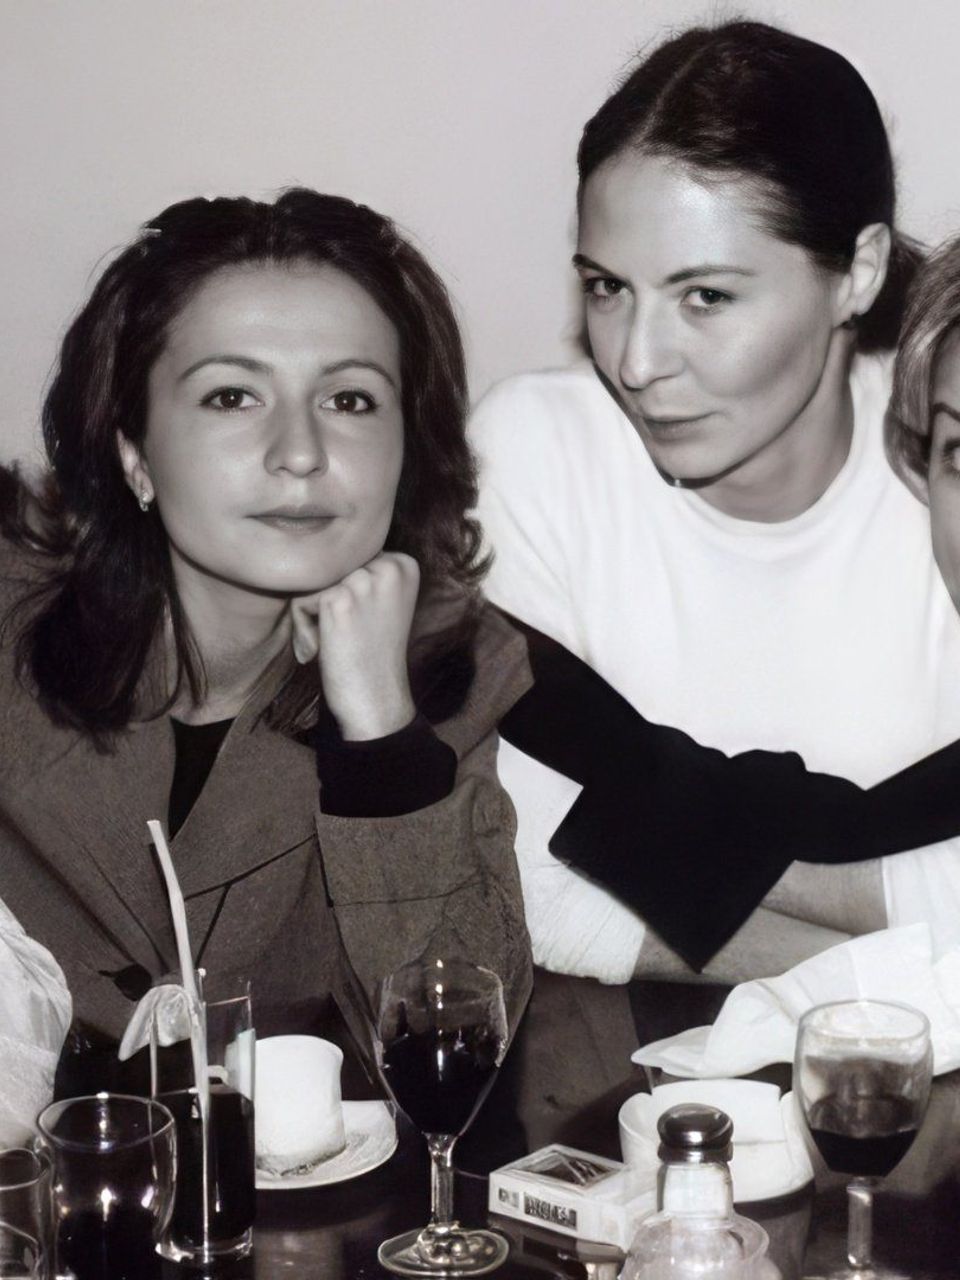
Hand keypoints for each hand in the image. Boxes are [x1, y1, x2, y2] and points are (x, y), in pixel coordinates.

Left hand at [290, 552, 419, 739]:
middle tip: (349, 636)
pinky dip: (304, 629)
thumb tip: (314, 546)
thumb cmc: (371, 654)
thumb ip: (364, 572)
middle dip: (327, 602)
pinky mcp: (339, 599)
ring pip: (314, 582)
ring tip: (337, 643)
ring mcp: (364, 581)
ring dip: (313, 616)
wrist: (376, 699)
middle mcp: (389, 566)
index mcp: (405, 564)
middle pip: (331, 566)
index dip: (346, 593)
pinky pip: (301, 601)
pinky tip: (325, 650)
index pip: (351, 559)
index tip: (364, 623)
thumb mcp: (381, 603)